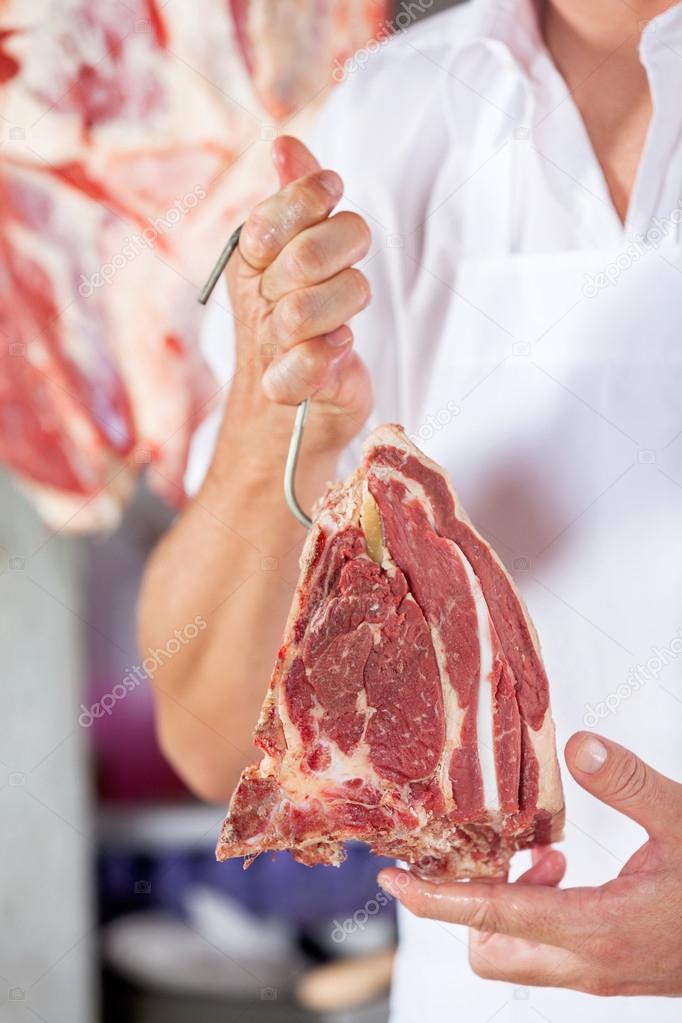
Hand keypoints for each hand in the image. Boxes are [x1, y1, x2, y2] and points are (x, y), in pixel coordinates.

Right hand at [225, 135, 372, 456]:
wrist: (288, 406)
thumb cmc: (301, 319)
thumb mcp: (300, 249)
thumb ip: (297, 197)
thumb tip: (286, 143)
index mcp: (250, 256)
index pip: (275, 212)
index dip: (311, 198)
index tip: (332, 192)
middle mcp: (254, 297)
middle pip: (306, 257)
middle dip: (342, 253)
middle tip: (343, 263)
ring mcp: (269, 343)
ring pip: (308, 310)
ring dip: (344, 304)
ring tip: (343, 310)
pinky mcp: (290, 387)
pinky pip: (308, 362)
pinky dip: (330, 352)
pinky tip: (339, 345)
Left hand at [379, 733, 681, 995]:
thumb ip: (630, 783)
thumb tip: (579, 744)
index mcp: (596, 929)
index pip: (491, 915)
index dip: (436, 898)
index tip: (393, 880)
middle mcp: (586, 964)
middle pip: (488, 948)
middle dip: (467, 903)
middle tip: (487, 848)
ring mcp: (598, 974)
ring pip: (516, 953)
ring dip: (506, 905)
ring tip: (542, 854)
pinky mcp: (610, 971)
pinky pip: (546, 949)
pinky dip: (536, 910)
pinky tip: (568, 868)